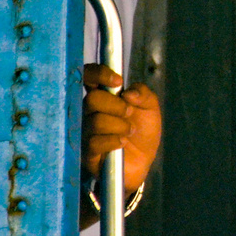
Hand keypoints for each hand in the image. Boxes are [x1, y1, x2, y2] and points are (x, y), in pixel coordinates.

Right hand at [82, 63, 160, 196]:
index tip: (117, 81)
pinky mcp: (87, 152)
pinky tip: (122, 143)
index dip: (98, 74)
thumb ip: (143, 93)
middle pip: (92, 99)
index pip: (88, 76)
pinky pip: (94, 142)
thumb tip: (128, 92)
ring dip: (119, 125)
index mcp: (102, 95)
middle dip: (116, 106)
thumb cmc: (142, 131)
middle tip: (129, 113)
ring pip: (95, 121)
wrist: (143, 161)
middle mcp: (88, 111)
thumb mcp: (150, 108)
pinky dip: (113, 141)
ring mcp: (85, 131)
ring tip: (129, 131)